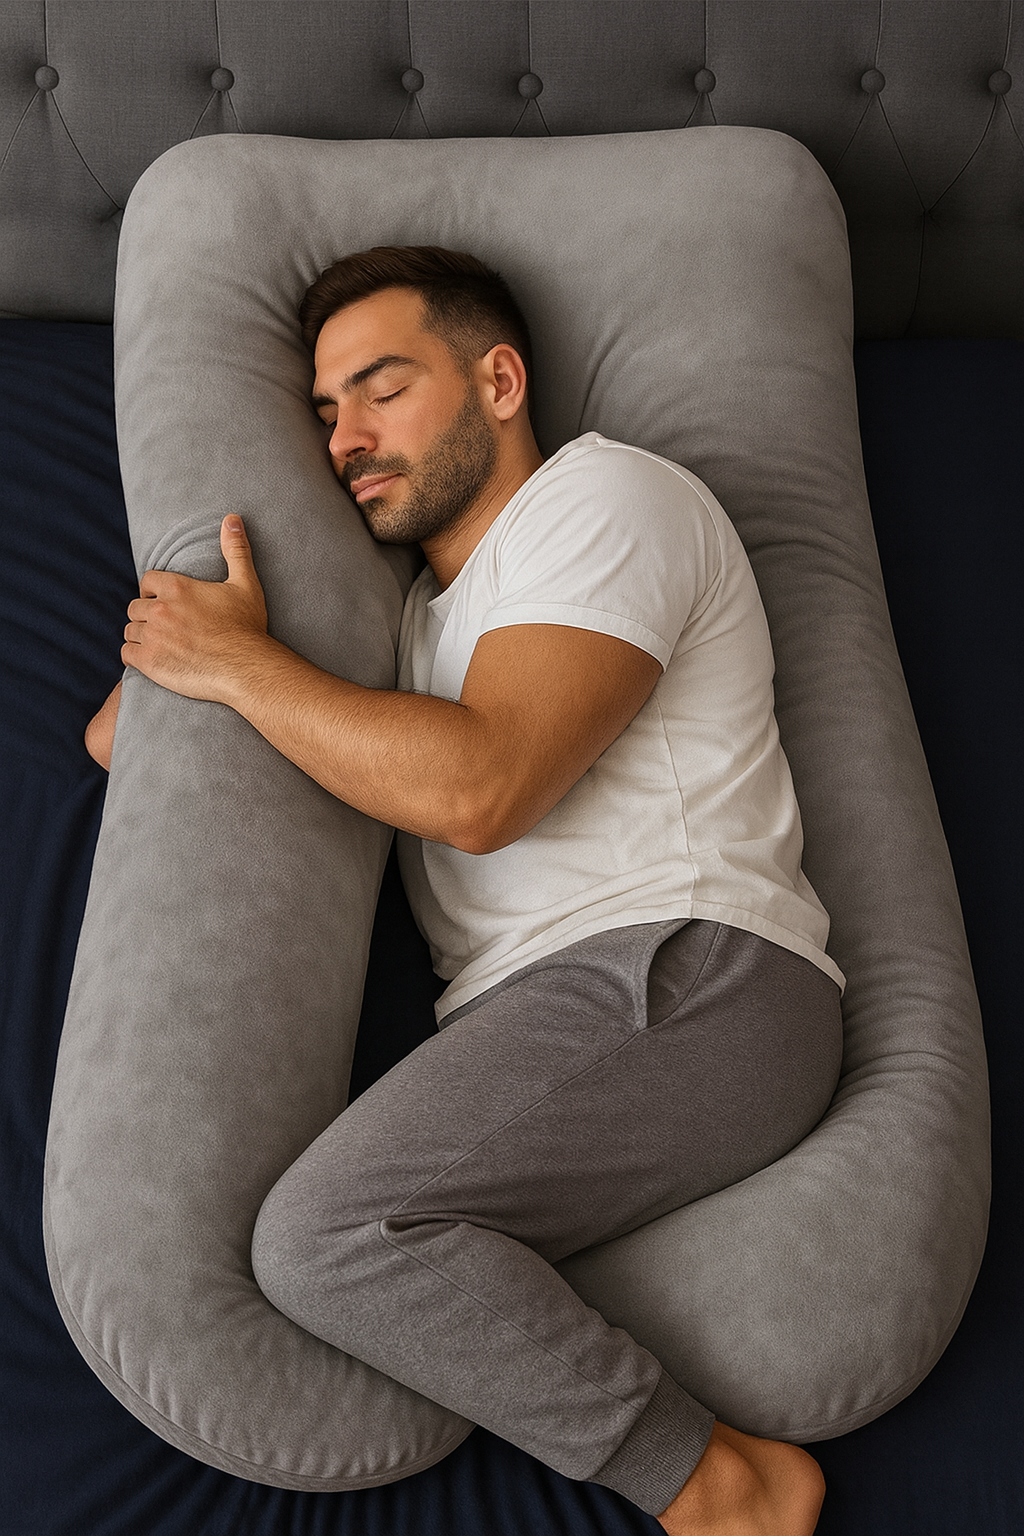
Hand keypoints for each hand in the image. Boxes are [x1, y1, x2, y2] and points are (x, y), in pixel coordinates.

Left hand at [122, 515, 268, 701]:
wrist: (247, 668)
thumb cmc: (247, 627)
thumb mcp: (245, 584)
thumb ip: (235, 550)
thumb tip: (232, 518)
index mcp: (177, 587)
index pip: (147, 581)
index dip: (154, 592)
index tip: (164, 603)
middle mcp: (160, 609)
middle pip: (135, 607)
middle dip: (146, 615)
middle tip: (164, 628)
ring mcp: (153, 636)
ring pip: (130, 630)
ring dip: (140, 636)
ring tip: (158, 644)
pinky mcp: (149, 662)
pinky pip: (126, 653)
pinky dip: (135, 656)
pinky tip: (151, 659)